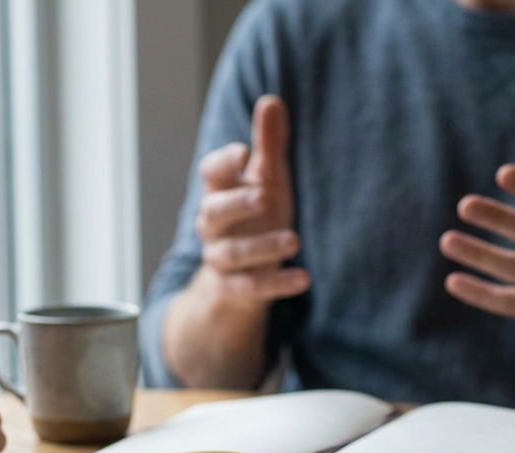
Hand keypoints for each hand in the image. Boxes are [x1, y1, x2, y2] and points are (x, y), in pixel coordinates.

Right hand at [163, 95, 306, 387]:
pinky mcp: (237, 289)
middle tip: (263, 195)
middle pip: (213, 213)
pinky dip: (277, 283)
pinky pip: (253, 287)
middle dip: (236, 204)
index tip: (245, 152)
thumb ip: (268, 146)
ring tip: (294, 241)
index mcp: (219, 193)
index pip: (211, 174)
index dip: (224, 163)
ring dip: (262, 247)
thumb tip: (271, 101)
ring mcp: (222, 259)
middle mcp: (213, 227)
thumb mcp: (265, 181)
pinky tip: (304, 278)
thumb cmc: (253, 219)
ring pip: (232, 253)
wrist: (233, 283)